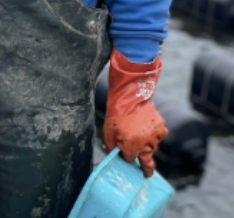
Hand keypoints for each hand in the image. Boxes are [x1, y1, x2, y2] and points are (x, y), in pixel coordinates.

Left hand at [102, 50, 167, 176]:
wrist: (129, 96)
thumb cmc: (116, 113)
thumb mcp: (107, 131)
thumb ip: (111, 147)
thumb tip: (114, 155)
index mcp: (131, 146)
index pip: (130, 159)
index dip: (127, 155)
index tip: (125, 152)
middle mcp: (145, 144)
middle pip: (146, 160)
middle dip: (146, 166)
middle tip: (147, 172)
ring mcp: (155, 136)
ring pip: (153, 147)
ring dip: (148, 144)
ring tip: (139, 133)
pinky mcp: (161, 128)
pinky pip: (159, 135)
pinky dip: (154, 133)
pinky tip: (147, 127)